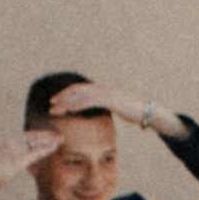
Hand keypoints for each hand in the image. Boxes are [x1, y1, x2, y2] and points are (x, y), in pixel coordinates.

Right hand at [0, 129, 60, 193]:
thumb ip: (4, 164)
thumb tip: (7, 168)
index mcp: (5, 146)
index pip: (24, 138)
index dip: (37, 136)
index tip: (47, 135)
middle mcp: (9, 146)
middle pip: (31, 137)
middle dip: (45, 135)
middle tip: (58, 134)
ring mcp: (13, 152)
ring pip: (35, 142)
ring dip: (49, 139)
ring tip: (61, 138)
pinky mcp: (16, 161)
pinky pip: (34, 152)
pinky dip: (46, 148)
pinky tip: (54, 146)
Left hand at [51, 80, 184, 138]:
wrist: (148, 113)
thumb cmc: (134, 112)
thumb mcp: (116, 106)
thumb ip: (106, 103)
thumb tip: (99, 106)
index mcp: (101, 87)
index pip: (79, 89)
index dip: (66, 94)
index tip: (55, 101)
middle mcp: (101, 86)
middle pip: (76, 90)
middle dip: (62, 97)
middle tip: (50, 105)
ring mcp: (106, 91)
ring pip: (80, 95)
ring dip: (66, 102)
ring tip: (55, 109)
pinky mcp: (110, 99)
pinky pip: (90, 101)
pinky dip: (78, 105)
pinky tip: (70, 110)